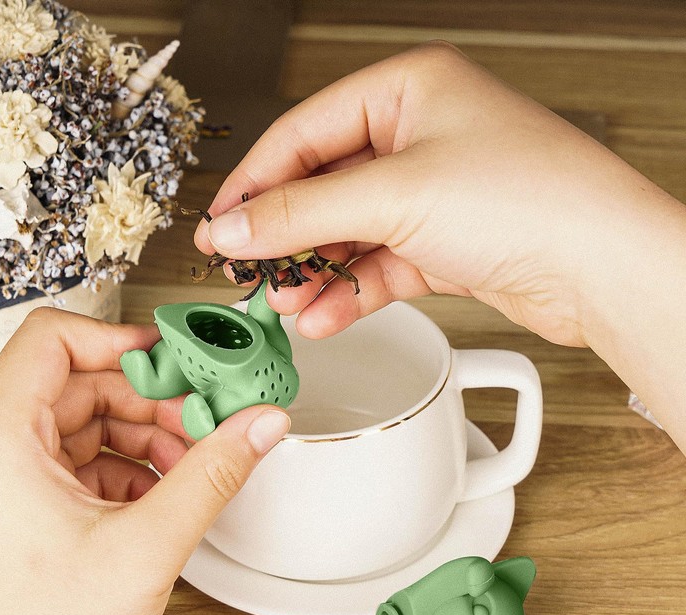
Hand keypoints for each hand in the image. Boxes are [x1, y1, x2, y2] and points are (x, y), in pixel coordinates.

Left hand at [0, 308, 289, 614]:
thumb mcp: (148, 544)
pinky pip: (75, 458)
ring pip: (82, 422)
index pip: (54, 338)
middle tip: (204, 419)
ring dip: (142, 439)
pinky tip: (160, 496)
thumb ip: (213, 472)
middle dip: (150, 402)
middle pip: (80, 384)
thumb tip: (258, 424)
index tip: (173, 359)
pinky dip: (122, 468)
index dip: (121, 339)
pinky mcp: (12, 500)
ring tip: (189, 468)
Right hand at [193, 43, 684, 348]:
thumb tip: (236, 224)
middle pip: (324, 187)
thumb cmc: (530, 200)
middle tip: (245, 269)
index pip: (303, 132)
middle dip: (285, 236)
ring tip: (284, 302)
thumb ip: (302, 212)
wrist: (601, 269)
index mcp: (408, 91)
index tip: (219, 224)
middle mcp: (420, 138)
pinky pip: (379, 267)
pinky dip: (350, 293)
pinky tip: (323, 316)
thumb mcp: (394, 194)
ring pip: (349, 233)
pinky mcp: (444, 245)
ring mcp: (433, 194)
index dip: (255, 182)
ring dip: (314, 272)